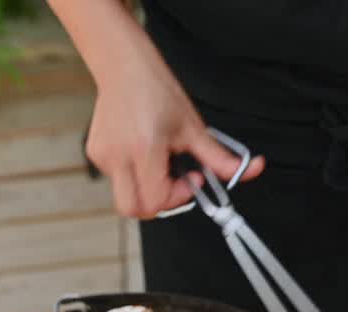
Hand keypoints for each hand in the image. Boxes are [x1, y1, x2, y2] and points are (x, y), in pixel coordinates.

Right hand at [85, 51, 264, 217]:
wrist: (124, 66)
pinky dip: (135, 174)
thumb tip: (252, 169)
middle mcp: (118, 156)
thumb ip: (220, 157)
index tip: (191, 179)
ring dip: (148, 188)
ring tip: (160, 159)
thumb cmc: (159, 92)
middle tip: (174, 182)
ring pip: (126, 194)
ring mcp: (102, 155)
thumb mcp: (194, 127)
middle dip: (158, 204)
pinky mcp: (95, 153)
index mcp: (144, 150)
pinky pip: (117, 179)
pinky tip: (143, 151)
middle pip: (133, 209)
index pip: (155, 201)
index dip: (177, 197)